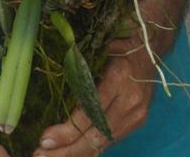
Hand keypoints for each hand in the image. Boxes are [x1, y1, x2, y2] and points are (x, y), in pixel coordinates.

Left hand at [31, 39, 159, 156]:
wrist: (148, 47)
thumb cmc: (116, 43)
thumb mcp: (97, 48)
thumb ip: (78, 68)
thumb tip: (48, 88)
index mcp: (119, 76)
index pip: (91, 111)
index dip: (68, 129)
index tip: (45, 138)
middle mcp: (130, 99)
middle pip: (96, 134)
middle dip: (67, 149)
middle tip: (41, 155)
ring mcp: (136, 113)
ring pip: (103, 142)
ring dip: (75, 153)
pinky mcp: (137, 121)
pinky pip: (110, 140)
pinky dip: (89, 149)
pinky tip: (71, 152)